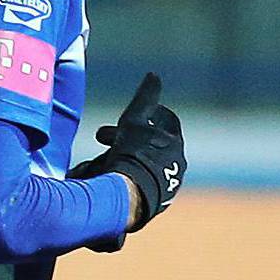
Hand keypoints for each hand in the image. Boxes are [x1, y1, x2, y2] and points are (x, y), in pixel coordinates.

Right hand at [70, 71, 185, 232]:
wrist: (128, 198)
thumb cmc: (131, 155)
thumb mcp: (133, 121)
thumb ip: (145, 98)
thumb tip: (154, 74)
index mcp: (174, 142)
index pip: (166, 119)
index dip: (145, 114)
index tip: (126, 117)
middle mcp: (176, 163)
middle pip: (152, 143)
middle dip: (128, 138)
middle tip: (103, 140)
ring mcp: (167, 186)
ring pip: (146, 165)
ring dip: (126, 159)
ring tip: (102, 162)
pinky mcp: (155, 205)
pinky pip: (140, 186)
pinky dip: (127, 179)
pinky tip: (109, 181)